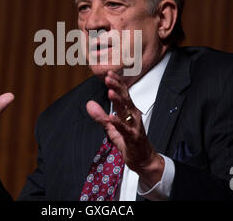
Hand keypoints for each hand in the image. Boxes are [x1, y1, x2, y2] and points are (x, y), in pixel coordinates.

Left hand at [86, 71, 163, 186]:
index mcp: (129, 111)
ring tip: (110, 92)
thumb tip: (89, 104)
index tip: (109, 73)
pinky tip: (112, 117)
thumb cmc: (129, 141)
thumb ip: (100, 116)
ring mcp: (134, 125)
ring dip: (118, 101)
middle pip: (125, 98)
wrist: (143, 159)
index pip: (123, 93)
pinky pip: (125, 129)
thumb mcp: (112, 128)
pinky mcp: (133, 137)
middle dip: (117, 87)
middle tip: (108, 77)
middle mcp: (133, 115)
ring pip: (126, 110)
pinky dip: (118, 123)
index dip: (116, 83)